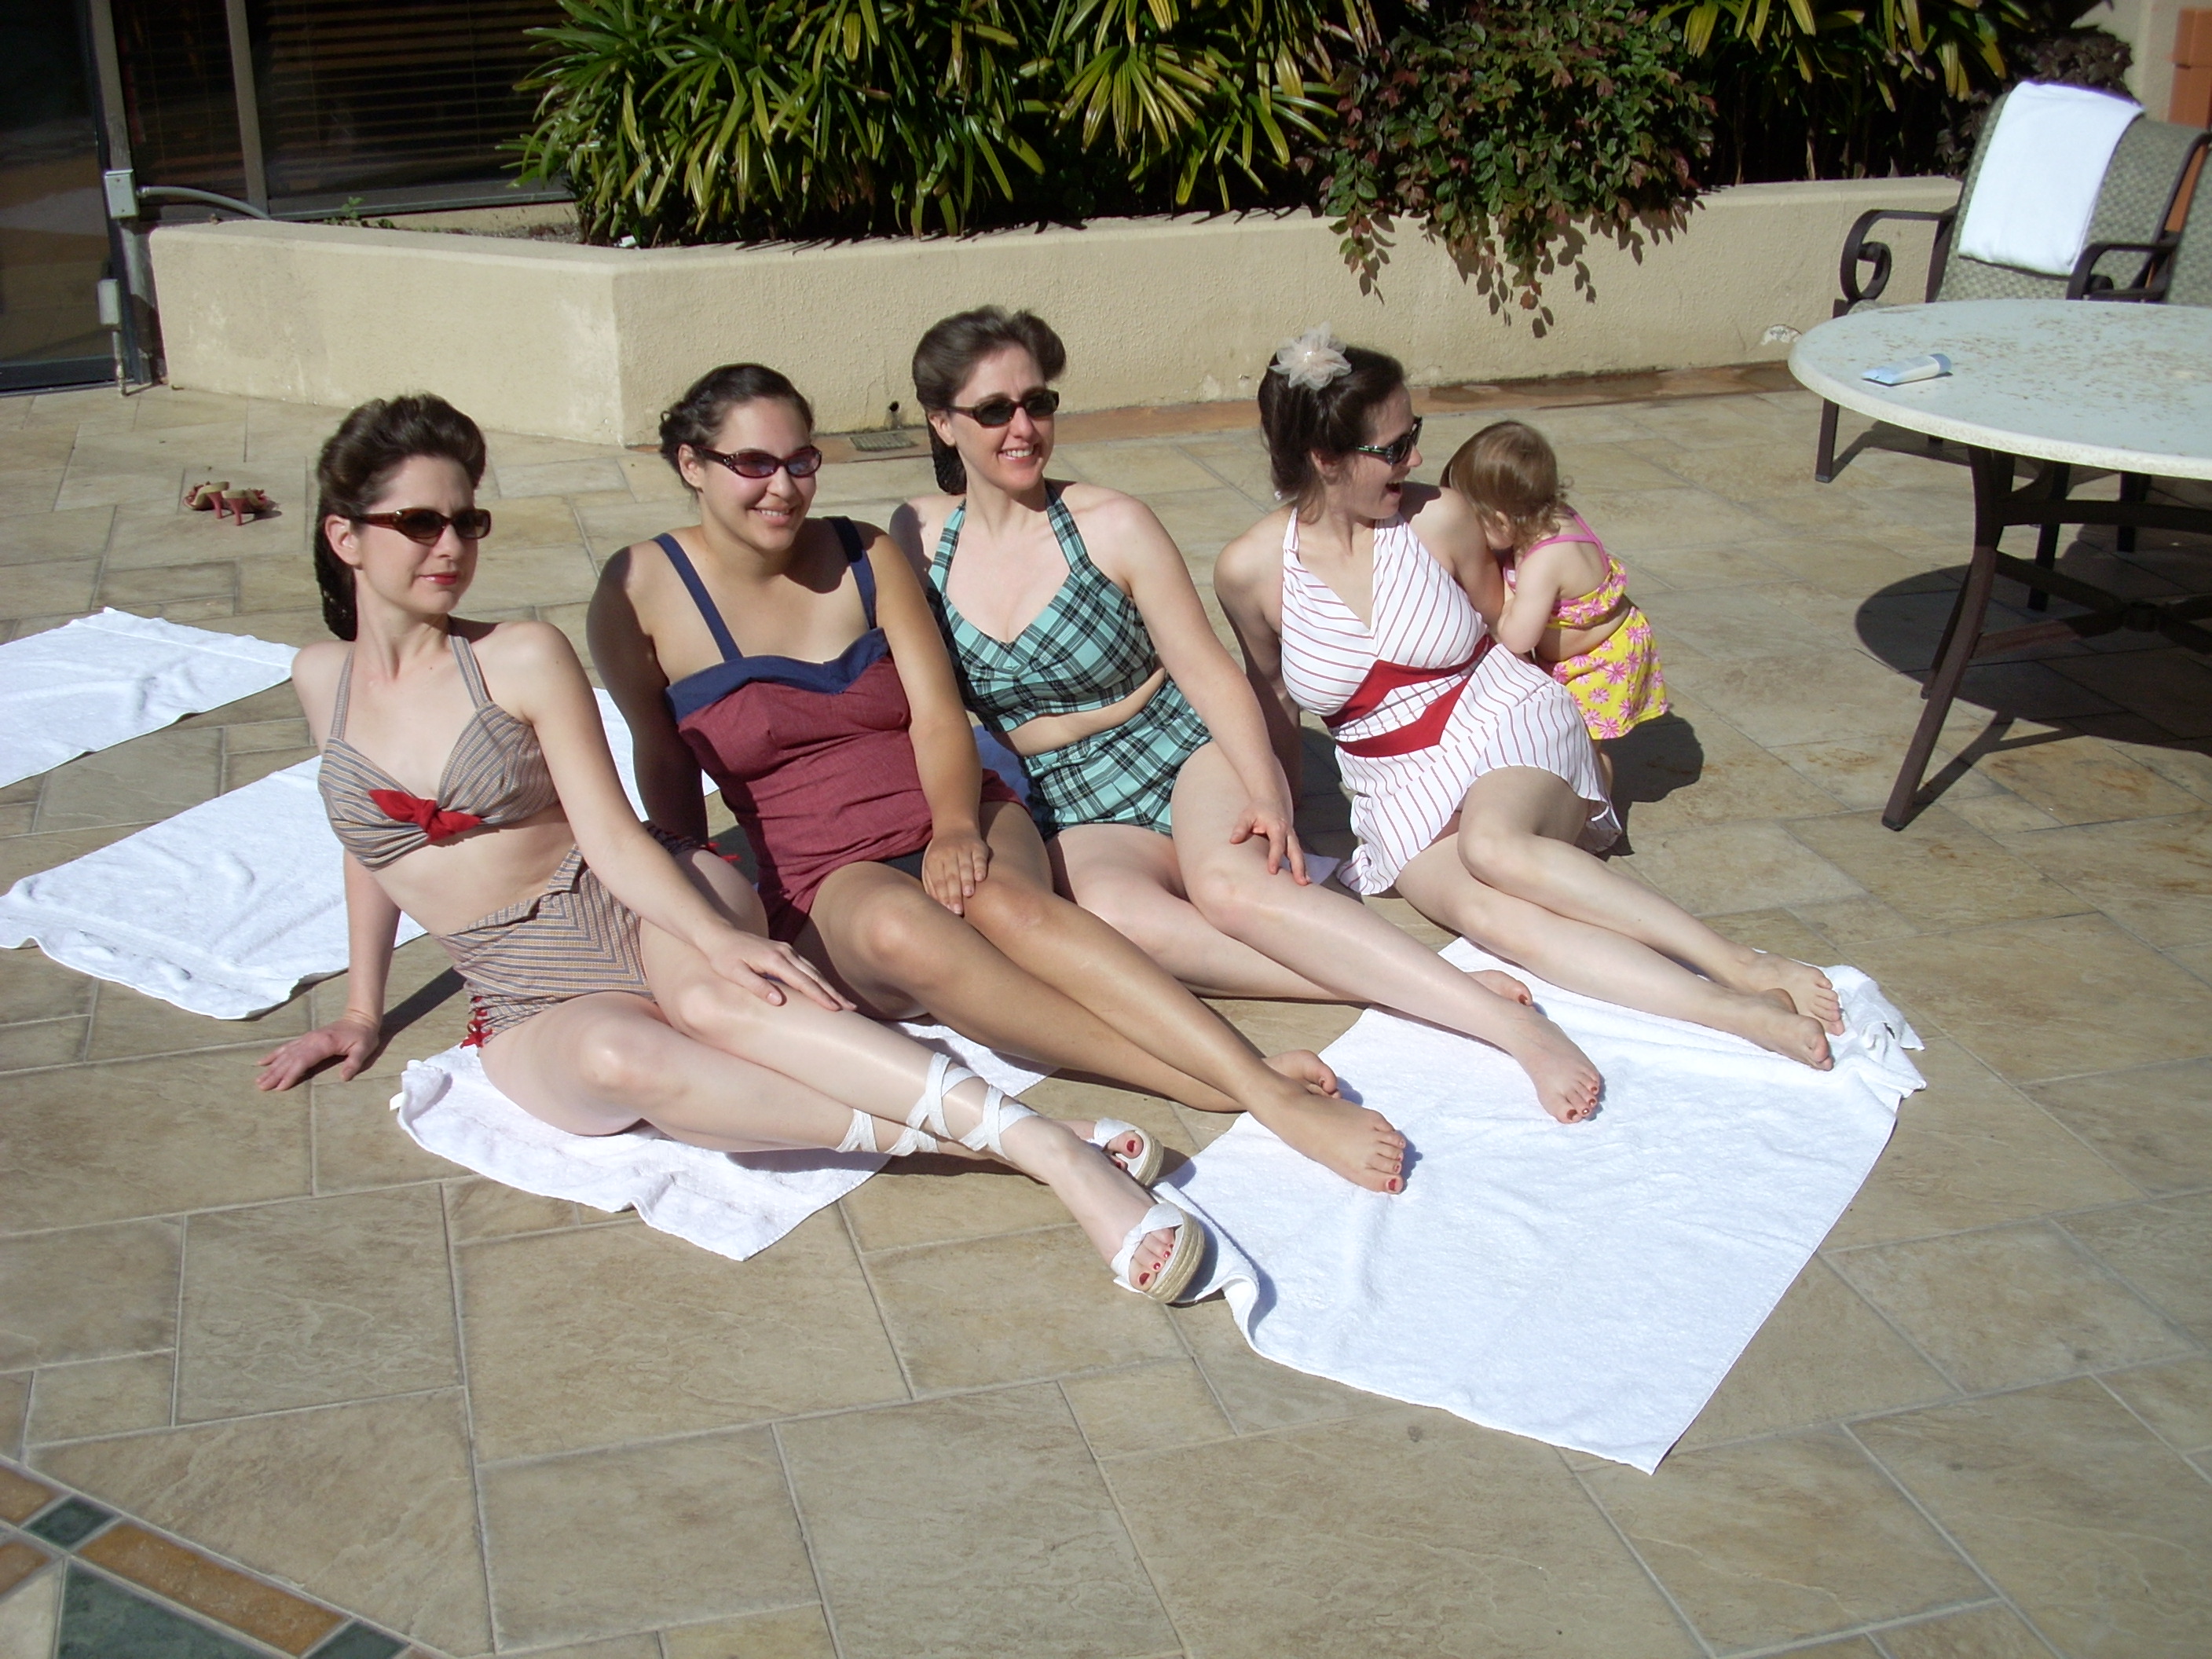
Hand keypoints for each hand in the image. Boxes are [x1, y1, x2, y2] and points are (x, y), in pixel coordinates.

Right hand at [257, 1013, 380, 1091]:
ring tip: (259, 1080)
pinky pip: (286, 1047)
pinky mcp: (305, 1039)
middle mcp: (310, 1040)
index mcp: (323, 1044)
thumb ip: (353, 1063)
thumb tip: (344, 1077)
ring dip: (271, 1067)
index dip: (291, 1074)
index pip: (303, 1061)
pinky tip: (262, 1062)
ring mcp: (306, 1039)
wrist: (360, 1017)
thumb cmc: (363, 1035)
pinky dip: (274, 1055)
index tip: (280, 1086)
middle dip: (275, 1074)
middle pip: (289, 1059)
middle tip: (261, 1087)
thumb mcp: (363, 1049)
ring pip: (285, 1054)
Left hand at [702, 930, 852, 1010]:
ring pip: (814, 970)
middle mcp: (785, 952)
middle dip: (833, 993)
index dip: (820, 997)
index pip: (803, 982)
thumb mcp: (735, 974)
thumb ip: (756, 986)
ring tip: (844, 1002)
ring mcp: (787, 950)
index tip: (835, 1009)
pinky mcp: (785, 950)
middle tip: (851, 1008)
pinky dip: (819, 979)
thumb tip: (778, 1001)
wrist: (719, 934)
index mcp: (774, 959)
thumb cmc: (723, 957)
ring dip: (829, 986)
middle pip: (815, 975)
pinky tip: (825, 988)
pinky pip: (807, 967)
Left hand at [922, 829, 991, 914]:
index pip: (938, 880)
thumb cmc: (941, 855)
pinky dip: (980, 867)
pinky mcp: (978, 846)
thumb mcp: (931, 866)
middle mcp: (948, 853)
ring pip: (965, 866)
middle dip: (954, 894)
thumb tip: (936, 906)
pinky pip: (979, 858)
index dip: (943, 895)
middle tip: (957, 910)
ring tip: (968, 894)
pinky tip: (980, 878)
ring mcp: (963, 848)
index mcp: (934, 860)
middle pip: (951, 876)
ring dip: (967, 880)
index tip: (947, 910)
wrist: (954, 826)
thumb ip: (932, 885)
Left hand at [1226, 795, 1307, 882]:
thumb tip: (1233, 840)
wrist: (1271, 800)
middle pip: (1296, 852)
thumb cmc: (1257, 809)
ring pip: (1300, 855)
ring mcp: (1292, 838)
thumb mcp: (1247, 815)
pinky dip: (1302, 867)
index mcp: (1277, 827)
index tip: (1272, 871)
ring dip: (1303, 869)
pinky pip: (1298, 855)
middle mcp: (1288, 833)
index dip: (1275, 858)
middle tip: (1301, 882)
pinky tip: (1304, 879)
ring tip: (1305, 884)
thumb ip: (1241, 827)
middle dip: (1299, 867)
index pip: (1277, 844)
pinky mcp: (1292, 842)